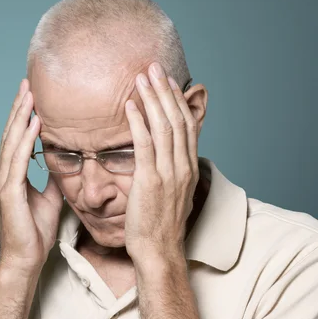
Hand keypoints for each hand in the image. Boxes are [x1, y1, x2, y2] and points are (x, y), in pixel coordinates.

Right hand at [0, 79, 63, 274]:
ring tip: (29, 96)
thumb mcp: (50, 199)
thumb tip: (66, 163)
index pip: (17, 140)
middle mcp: (4, 175)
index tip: (32, 95)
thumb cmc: (35, 234)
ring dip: (20, 118)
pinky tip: (33, 124)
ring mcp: (4, 183)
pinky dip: (25, 140)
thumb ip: (54, 179)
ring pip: (12, 143)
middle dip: (19, 108)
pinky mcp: (9, 193)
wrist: (25, 260)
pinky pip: (18, 161)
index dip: (23, 116)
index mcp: (12, 176)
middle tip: (27, 84)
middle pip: (11, 134)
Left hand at [123, 62, 199, 262]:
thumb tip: (164, 155)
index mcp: (188, 167)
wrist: (159, 252)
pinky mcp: (150, 181)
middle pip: (177, 118)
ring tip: (140, 77)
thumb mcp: (172, 193)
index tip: (166, 80)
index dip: (176, 100)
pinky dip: (138, 122)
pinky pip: (144, 145)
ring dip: (151, 99)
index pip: (187, 124)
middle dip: (164, 90)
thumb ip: (170, 170)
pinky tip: (129, 106)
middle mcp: (182, 166)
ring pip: (163, 126)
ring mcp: (168, 173)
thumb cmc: (160, 226)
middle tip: (153, 67)